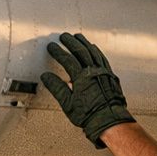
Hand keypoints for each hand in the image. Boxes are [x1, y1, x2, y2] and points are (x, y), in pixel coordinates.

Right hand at [41, 32, 135, 146]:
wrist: (108, 119)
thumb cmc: (89, 114)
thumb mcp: (67, 103)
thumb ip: (57, 88)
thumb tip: (46, 77)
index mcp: (82, 78)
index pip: (67, 60)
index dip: (58, 52)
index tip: (52, 46)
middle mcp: (93, 72)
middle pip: (80, 51)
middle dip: (70, 42)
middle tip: (63, 36)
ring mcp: (103, 72)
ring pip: (93, 52)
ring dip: (84, 43)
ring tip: (77, 37)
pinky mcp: (110, 75)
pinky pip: (102, 58)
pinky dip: (96, 51)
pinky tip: (93, 48)